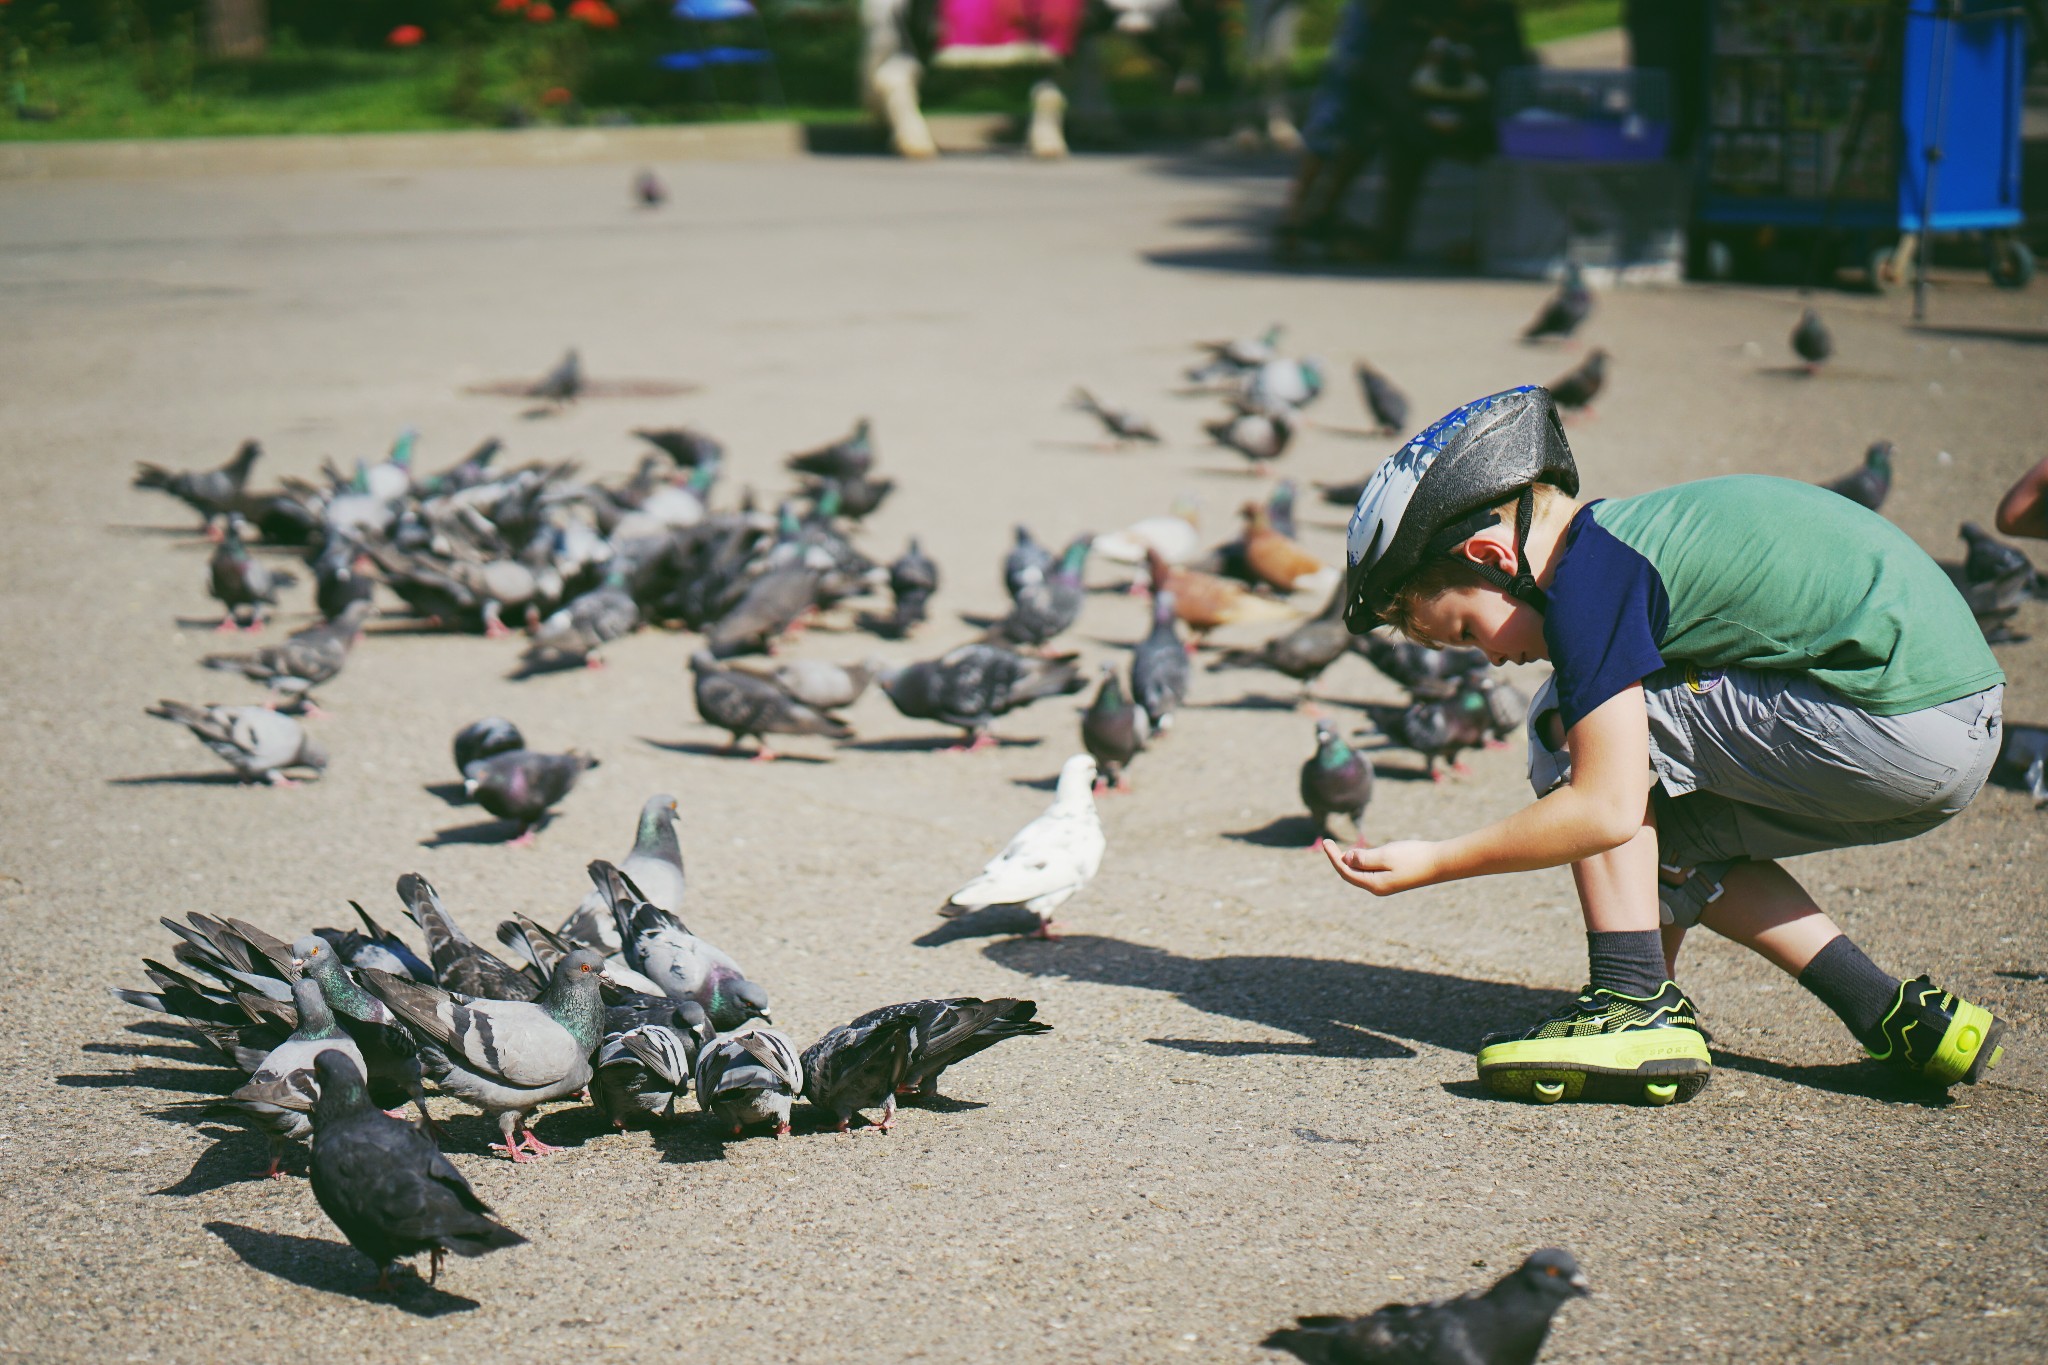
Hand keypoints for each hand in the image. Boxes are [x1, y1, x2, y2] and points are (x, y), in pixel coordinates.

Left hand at [1321, 838, 1440, 895]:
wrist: (1441, 863)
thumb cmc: (1414, 857)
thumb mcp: (1385, 855)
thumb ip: (1364, 858)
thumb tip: (1347, 859)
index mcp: (1374, 884)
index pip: (1346, 872)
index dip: (1333, 857)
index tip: (1325, 842)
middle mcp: (1378, 887)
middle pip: (1351, 875)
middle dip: (1339, 860)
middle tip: (1329, 844)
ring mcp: (1387, 884)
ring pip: (1361, 874)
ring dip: (1350, 862)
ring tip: (1341, 850)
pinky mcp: (1394, 879)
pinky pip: (1371, 872)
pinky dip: (1362, 863)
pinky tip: (1360, 855)